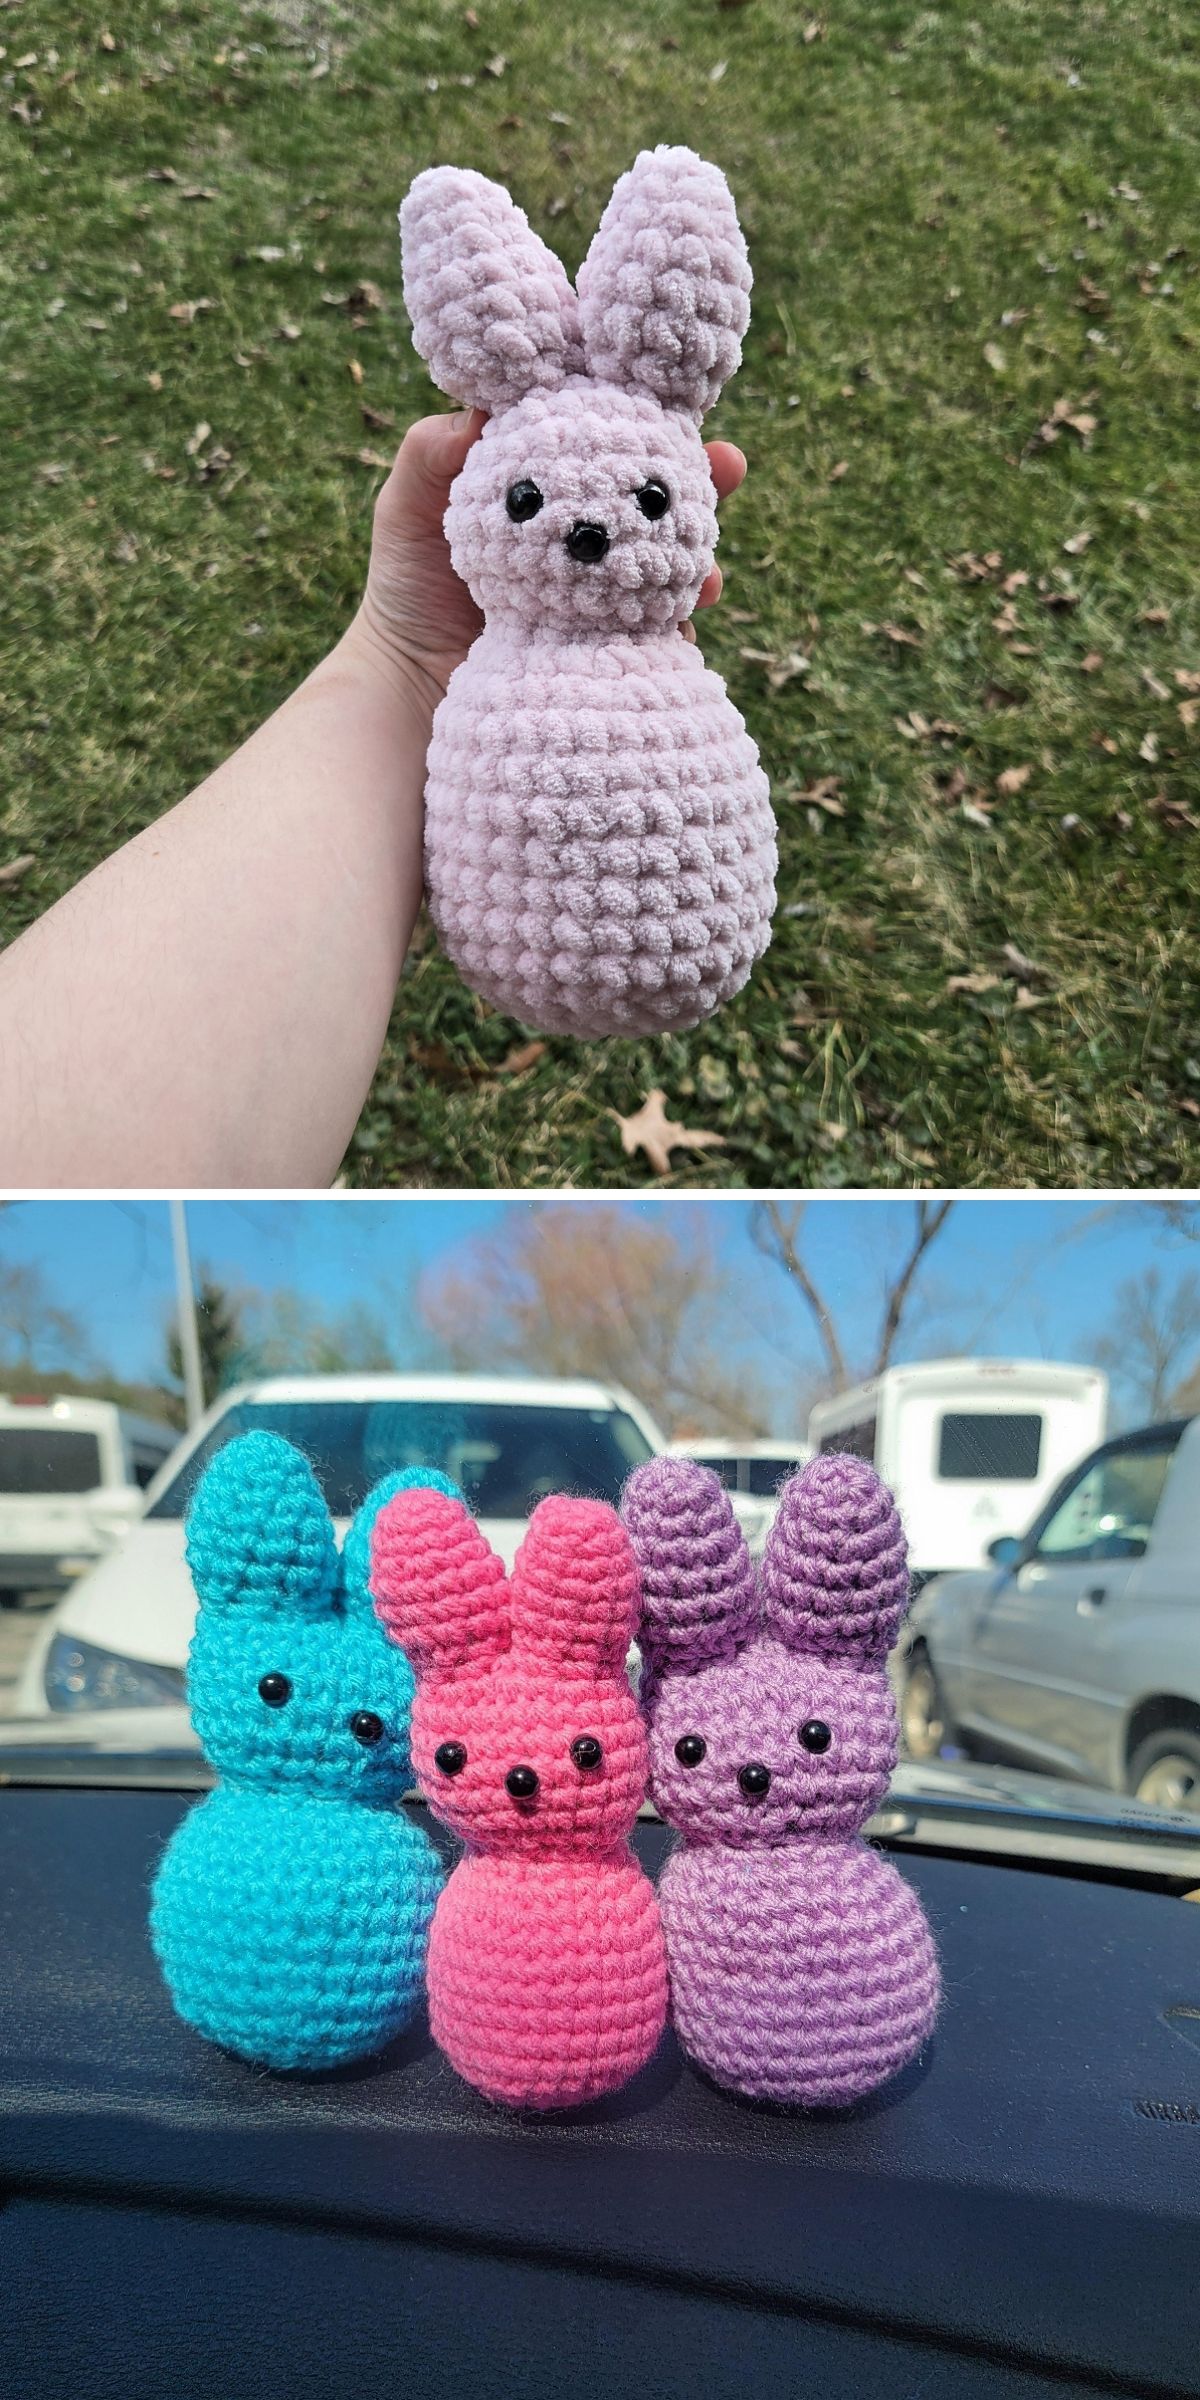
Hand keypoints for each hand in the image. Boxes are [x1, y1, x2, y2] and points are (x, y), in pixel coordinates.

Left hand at [351, 411, 747, 707]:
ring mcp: (605, 590)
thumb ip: (435, 454)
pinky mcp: (612, 645)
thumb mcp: (408, 508)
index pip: (609, 435)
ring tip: (708, 571)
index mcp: (553, 483)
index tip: (674, 404)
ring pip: (671, 563)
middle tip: (728, 465)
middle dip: (703, 477)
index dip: (645, 414)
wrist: (412, 686)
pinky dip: (677, 627)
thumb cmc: (409, 585)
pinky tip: (682, 626)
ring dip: (700, 559)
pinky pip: (658, 633)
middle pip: (656, 494)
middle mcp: (588, 532)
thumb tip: (486, 405)